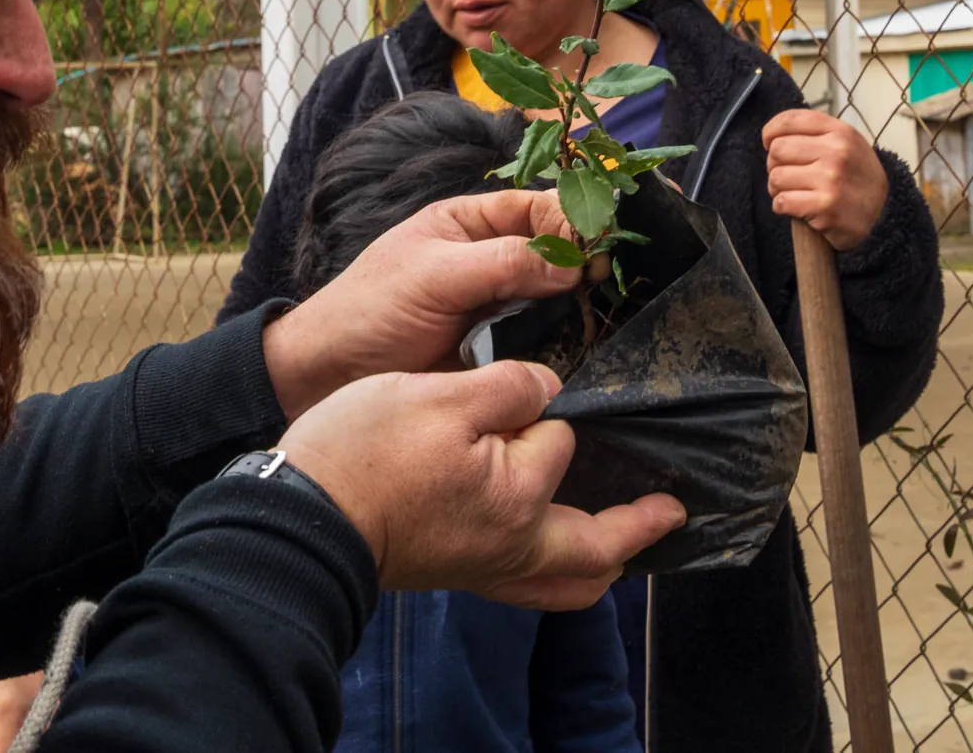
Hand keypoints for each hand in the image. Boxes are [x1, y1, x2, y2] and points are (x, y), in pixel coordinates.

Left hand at [261, 190, 586, 416]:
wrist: (331, 375)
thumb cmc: (370, 311)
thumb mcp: (434, 276)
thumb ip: (501, 263)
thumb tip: (572, 260)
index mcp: (468, 223)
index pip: (536, 207)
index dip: (571, 219)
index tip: (597, 244)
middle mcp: (489, 257)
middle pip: (555, 246)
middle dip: (588, 254)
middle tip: (613, 276)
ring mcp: (497, 303)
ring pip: (556, 290)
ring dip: (584, 295)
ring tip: (613, 304)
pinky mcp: (500, 347)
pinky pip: (544, 332)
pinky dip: (569, 333)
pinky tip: (591, 338)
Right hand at [278, 359, 685, 610]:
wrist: (301, 515)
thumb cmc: (364, 451)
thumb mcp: (437, 393)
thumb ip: (505, 387)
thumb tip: (545, 387)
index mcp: (518, 494)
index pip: (559, 439)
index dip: (544, 406)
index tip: (526, 385)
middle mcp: (512, 544)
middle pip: (595, 550)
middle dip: (636, 529)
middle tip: (671, 511)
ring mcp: (482, 567)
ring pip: (563, 580)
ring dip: (602, 561)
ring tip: (625, 547)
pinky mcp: (454, 573)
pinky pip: (527, 587)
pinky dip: (556, 574)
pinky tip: (547, 551)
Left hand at [762, 109, 887, 250]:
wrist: (885, 215)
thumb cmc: (858, 178)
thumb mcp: (848, 145)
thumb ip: (817, 133)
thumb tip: (775, 134)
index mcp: (841, 132)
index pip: (791, 120)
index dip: (771, 131)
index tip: (769, 142)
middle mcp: (836, 152)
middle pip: (777, 150)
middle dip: (775, 164)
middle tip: (788, 174)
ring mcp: (830, 180)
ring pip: (776, 177)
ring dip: (777, 188)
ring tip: (794, 192)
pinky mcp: (824, 207)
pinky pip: (782, 201)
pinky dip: (782, 206)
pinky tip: (796, 207)